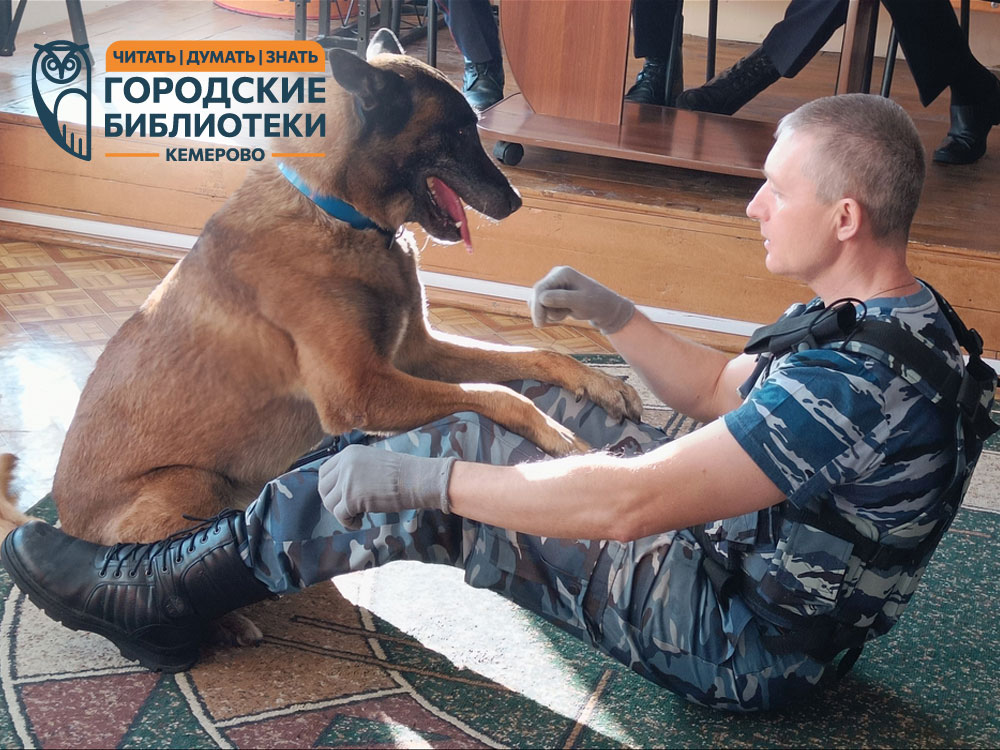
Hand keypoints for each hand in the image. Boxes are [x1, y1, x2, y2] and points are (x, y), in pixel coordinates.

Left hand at [317, 445, 456, 529]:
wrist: (415, 479)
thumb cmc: (401, 473)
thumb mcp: (372, 462)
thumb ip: (354, 469)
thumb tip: (340, 488)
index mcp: (349, 453)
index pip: (324, 471)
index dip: (329, 487)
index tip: (339, 496)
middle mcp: (345, 465)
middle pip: (323, 488)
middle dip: (332, 501)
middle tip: (346, 509)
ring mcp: (347, 481)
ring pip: (330, 503)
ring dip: (341, 513)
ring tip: (357, 515)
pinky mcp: (351, 498)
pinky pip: (340, 516)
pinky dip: (348, 523)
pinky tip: (359, 522)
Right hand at [530, 266, 634, 333]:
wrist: (606, 309)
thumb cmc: (596, 304)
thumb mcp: (580, 303)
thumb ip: (561, 299)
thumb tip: (542, 298)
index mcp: (562, 273)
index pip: (540, 289)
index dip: (537, 307)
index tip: (539, 324)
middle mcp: (556, 276)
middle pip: (536, 295)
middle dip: (543, 311)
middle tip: (547, 324)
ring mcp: (555, 285)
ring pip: (539, 303)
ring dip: (550, 313)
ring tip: (567, 313)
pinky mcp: (554, 294)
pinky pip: (544, 307)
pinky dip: (552, 313)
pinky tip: (565, 312)